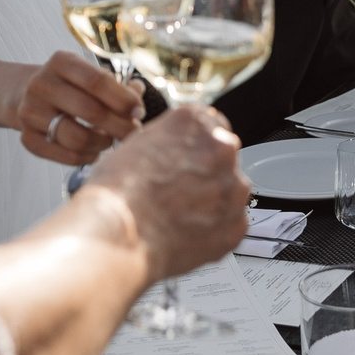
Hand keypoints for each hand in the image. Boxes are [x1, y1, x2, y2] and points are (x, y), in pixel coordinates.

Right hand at [15, 51, 144, 165]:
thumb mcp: (88, 74)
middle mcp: (41, 84)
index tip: (138, 111)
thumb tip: (137, 95)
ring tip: (111, 141)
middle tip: (133, 133)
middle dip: (119, 126)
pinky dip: (86, 157)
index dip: (122, 99)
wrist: (27, 95)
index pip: (96, 81)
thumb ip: (117, 86)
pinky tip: (94, 151)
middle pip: (90, 111)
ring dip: (102, 143)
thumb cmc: (70, 86)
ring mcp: (30, 112)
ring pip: (77, 138)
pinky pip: (65, 156)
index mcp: (61, 62)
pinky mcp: (27, 138)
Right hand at [86, 105, 249, 282]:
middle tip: (177, 191)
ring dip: (211, 201)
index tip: (186, 161)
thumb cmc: (118, 191)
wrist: (119, 233)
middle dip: (205, 174)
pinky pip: (230, 223)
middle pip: (222, 158)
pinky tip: (185, 231)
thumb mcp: (138, 143)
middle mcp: (223, 149)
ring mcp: (233, 188)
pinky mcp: (237, 224)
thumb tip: (177, 151)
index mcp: (198, 121)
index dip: (195, 149)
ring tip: (177, 214)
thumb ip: (170, 141)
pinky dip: (214, 229)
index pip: (211, 126)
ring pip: (228, 191)